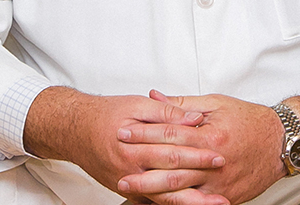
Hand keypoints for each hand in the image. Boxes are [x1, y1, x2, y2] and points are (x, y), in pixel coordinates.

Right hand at [23, 87, 227, 204]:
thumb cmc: (107, 114)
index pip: (173, 150)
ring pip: (163, 196)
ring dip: (189, 201)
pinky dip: (172, 203)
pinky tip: (189, 203)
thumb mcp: (138, 105)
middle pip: (171, 177)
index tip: (219, 155)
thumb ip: (168, 111)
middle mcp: (131, 169)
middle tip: (223, 180)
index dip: (198, 153)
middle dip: (199, 179)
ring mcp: (129, 183)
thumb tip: (195, 118)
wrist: (76, 130)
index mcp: (136, 146)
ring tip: (213, 204)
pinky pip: (152, 200)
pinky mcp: (128, 190)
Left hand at [117, 92, 286, 204]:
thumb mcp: (217, 103)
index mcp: (211, 134)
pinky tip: (158, 203)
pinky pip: (196, 204)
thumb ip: (183, 103)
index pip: (171, 133)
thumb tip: (156, 96)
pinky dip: (176, 204)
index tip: (124, 132)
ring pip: (180, 189)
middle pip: (172, 164)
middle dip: (142, 164)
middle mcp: (214, 160)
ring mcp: (219, 183)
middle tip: (119, 163)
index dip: (145, 133)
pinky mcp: (224, 198)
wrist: (280, 143)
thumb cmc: (250, 120)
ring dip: (152, 188)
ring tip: (130, 185)